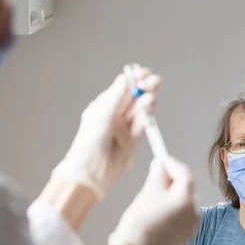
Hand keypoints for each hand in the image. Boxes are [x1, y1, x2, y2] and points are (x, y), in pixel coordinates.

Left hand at [52, 64, 160, 199]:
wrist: (91, 171)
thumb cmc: (89, 143)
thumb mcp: (102, 115)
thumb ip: (116, 97)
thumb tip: (125, 79)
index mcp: (104, 106)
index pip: (123, 88)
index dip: (134, 80)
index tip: (144, 73)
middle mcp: (115, 115)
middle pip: (134, 98)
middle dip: (145, 89)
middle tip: (155, 81)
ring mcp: (124, 128)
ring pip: (140, 111)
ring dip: (147, 103)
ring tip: (151, 98)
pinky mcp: (132, 140)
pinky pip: (142, 126)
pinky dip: (147, 119)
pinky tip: (149, 113)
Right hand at [108, 157, 199, 244]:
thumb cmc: (140, 221)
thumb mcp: (148, 192)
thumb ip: (158, 175)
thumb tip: (161, 164)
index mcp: (186, 198)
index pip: (184, 173)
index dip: (172, 164)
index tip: (161, 159)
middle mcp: (194, 211)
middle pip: (187, 187)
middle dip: (174, 179)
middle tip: (159, 174)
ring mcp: (192, 224)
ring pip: (186, 201)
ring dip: (174, 194)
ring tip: (157, 193)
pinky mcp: (187, 235)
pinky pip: (184, 215)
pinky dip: (175, 208)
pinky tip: (161, 209)